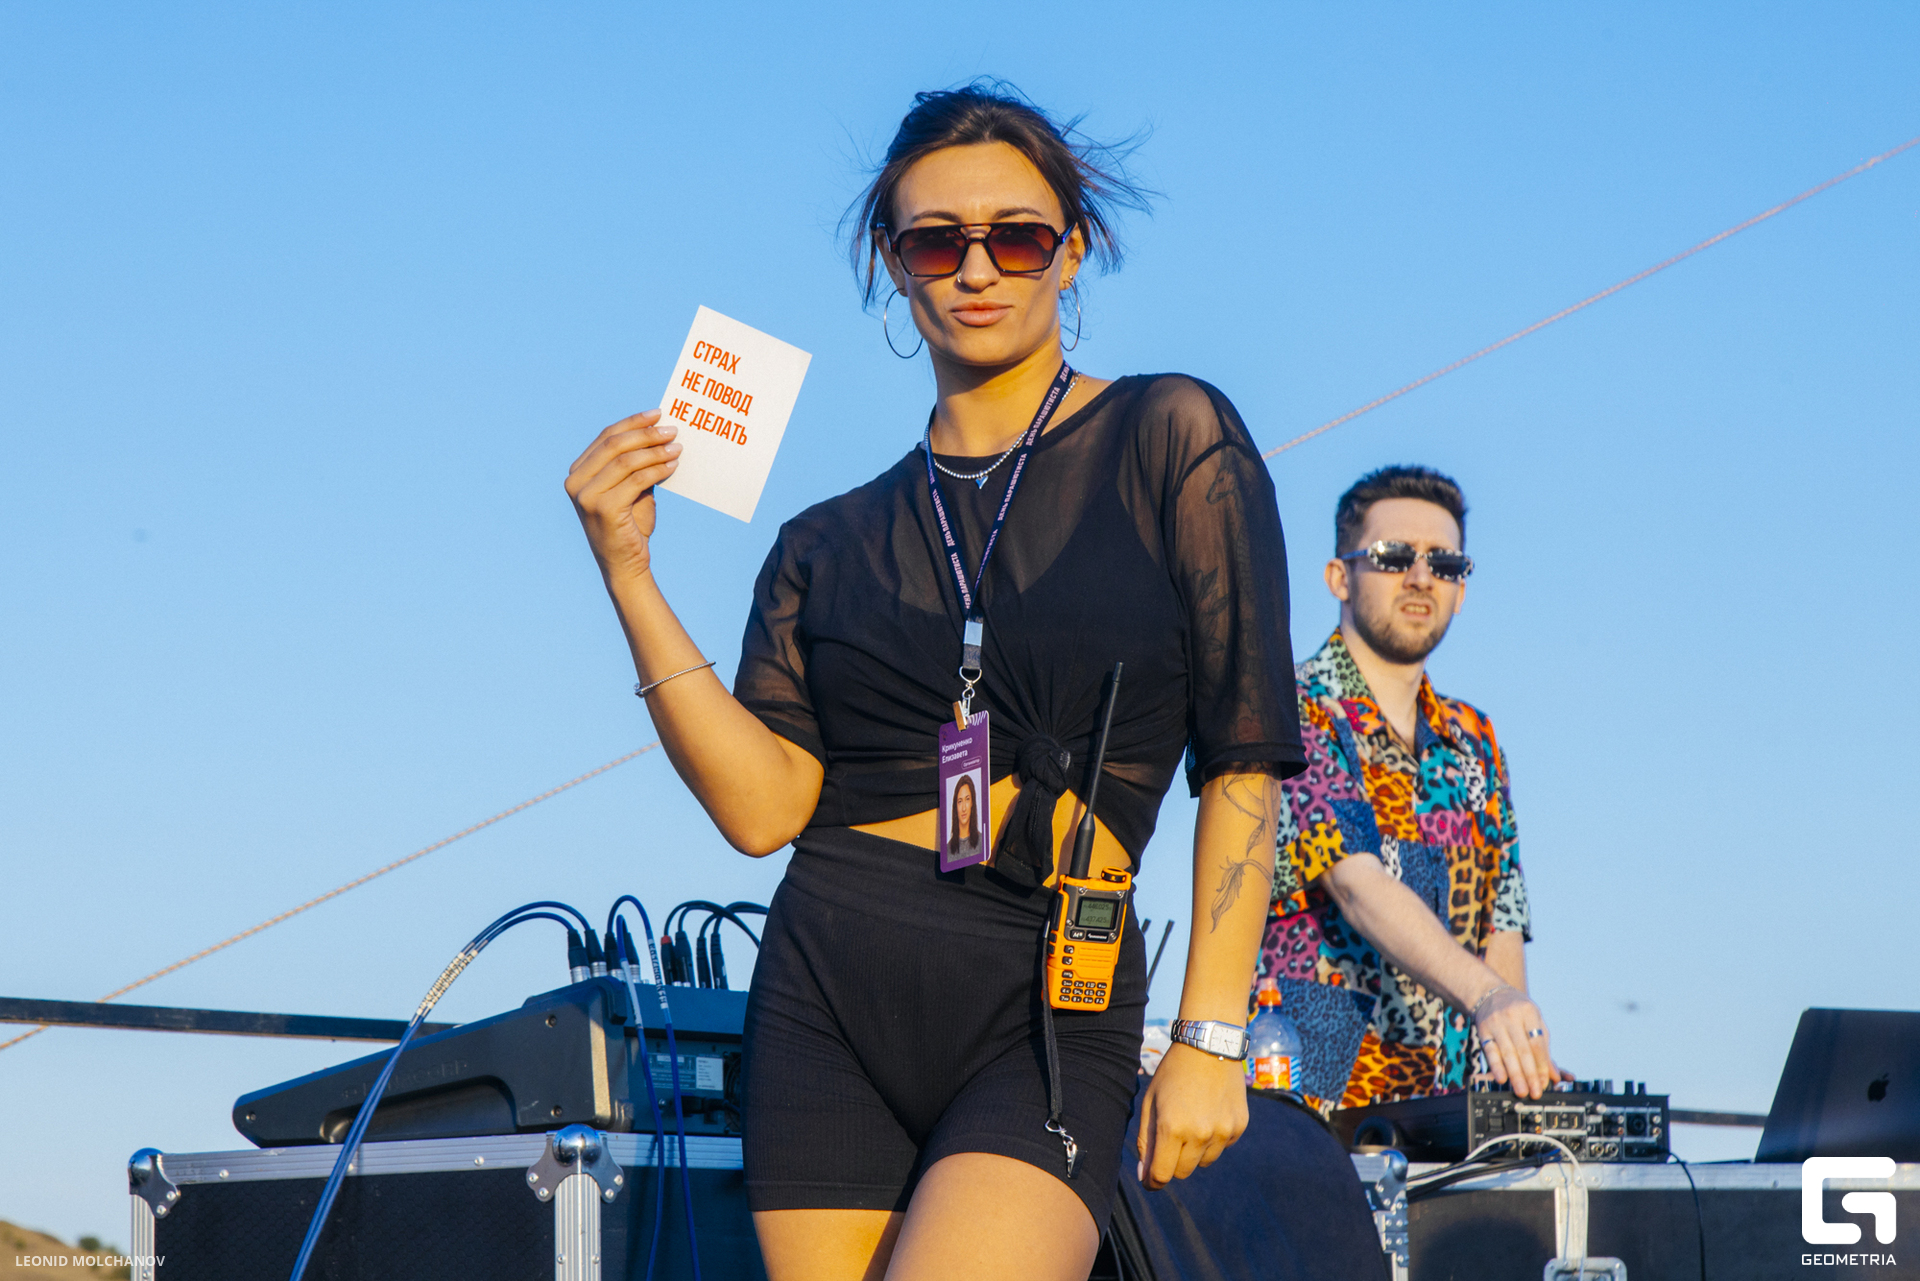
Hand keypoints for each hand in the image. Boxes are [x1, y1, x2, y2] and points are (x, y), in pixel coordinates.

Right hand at [565, 411, 681, 583]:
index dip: (633, 422)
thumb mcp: (630, 489)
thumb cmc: (629, 525)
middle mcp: (575, 482)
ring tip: (677, 448)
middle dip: (646, 433)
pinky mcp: (603, 508)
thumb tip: (659, 433)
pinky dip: (657, 470)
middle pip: (614, 444)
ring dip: (655, 451)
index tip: (657, 414)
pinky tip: (672, 467)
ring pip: (626, 461)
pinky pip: (636, 480)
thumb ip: (636, 464)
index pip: (606, 437)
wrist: (625, 565)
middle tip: (672, 430)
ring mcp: (586, 496)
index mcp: (577, 473)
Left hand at [1135, 1043, 1247, 1188]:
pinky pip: (1222, 1147)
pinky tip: (1208, 1113)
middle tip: (1170, 1139)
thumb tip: (1145, 1176)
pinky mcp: (1239, 1126)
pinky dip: (1213, 1139)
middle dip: (1172, 1163)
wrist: (1209, 1046)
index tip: (1150, 1179)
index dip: (1152, 1181)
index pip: (1162, 1175)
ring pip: (1203, 1163)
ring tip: (1191, 1121)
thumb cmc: (1173, 1073)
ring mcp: (1222, 1132)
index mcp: (1172, 1128)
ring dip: (1194, 1152)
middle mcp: (1199, 1134)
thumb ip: (1146, 1141)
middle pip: (1182, 1172)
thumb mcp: (1151, 1102)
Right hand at [1473, 986, 1559, 1098]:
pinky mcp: (1482, 1030)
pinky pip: (1490, 1050)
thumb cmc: (1518, 1011)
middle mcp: (1512, 1016)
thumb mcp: (1534, 1022)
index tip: (1544, 1083)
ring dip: (1515, 1075)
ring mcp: (1495, 1023)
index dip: (1541, 1065)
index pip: (1537, 1043)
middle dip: (1530, 1074)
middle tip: (1535, 1092)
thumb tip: (1554, 1075)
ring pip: (1507, 1053)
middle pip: (1523, 1050)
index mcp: (1529, 1012)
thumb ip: (1544, 1048)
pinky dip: (1496, 1066)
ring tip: (1522, 1091)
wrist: (1490, 994)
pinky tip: (1501, 1078)